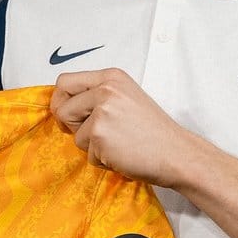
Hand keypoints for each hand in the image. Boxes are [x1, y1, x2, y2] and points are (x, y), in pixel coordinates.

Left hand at [49, 68, 193, 185]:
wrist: (177, 154)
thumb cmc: (154, 133)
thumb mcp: (126, 100)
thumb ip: (97, 97)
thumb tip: (62, 106)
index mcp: (111, 77)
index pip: (64, 82)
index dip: (62, 101)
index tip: (70, 115)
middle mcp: (105, 89)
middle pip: (61, 107)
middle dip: (70, 125)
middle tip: (94, 135)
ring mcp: (101, 111)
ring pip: (73, 134)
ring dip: (91, 146)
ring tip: (118, 144)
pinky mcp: (99, 134)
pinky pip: (86, 153)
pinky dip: (101, 160)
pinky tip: (122, 154)